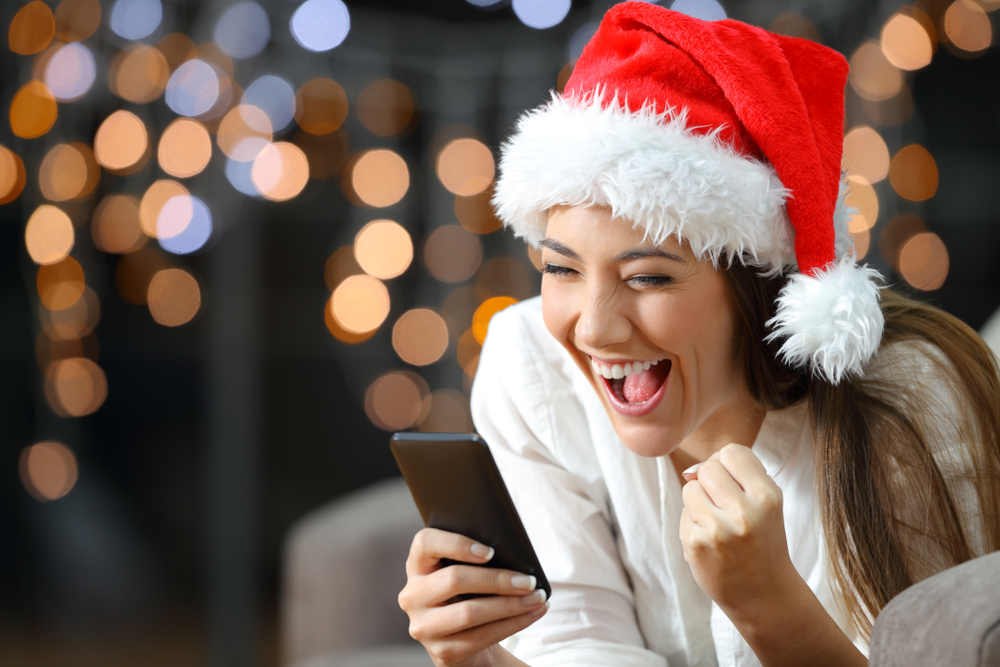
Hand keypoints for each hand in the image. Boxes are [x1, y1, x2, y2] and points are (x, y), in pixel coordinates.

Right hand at [398, 527, 548, 666]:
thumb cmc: (468, 596)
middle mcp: (413, 596)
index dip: (456, 544)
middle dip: (497, 579)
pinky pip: (482, 636)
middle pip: (454, 579)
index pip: (425, 543)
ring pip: (470, 612)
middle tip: (529, 580)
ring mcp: (424, 627)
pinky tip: (532, 613)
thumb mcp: (465, 575)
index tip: (490, 551)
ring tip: (536, 598)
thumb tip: (516, 558)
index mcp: (417, 566)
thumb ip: (476, 560)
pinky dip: (513, 623)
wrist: (464, 642)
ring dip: (510, 605)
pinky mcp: (442, 651)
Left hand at [679, 444, 796, 619]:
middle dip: (710, 482)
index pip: (732, 452)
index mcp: (767, 496)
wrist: (763, 594)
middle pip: (707, 468)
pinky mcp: (696, 544)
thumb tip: (690, 470)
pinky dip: (692, 524)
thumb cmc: (762, 541)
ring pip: (690, 489)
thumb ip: (738, 476)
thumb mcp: (766, 504)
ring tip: (717, 523)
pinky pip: (683, 514)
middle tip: (723, 505)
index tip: (732, 481)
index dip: (726, 463)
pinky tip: (710, 541)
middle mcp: (744, 512)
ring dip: (698, 502)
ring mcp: (718, 530)